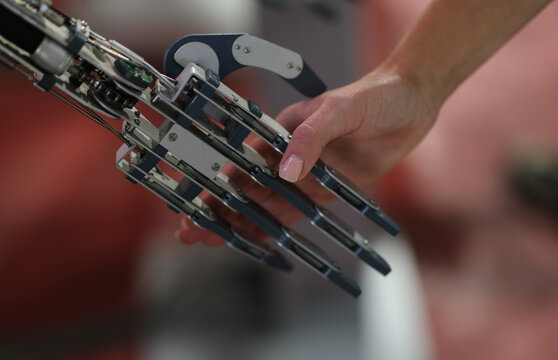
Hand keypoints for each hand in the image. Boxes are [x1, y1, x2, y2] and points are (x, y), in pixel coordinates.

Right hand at [176, 65, 440, 245]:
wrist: (412, 103)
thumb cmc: (374, 96)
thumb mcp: (339, 111)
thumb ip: (311, 138)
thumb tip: (286, 172)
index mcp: (281, 131)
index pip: (241, 161)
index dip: (216, 184)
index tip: (194, 204)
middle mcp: (289, 155)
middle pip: (247, 187)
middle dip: (219, 210)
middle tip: (193, 234)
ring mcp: (306, 174)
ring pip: (267, 204)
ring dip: (241, 223)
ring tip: (214, 241)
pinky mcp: (326, 189)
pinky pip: (296, 212)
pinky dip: (276, 227)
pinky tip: (257, 241)